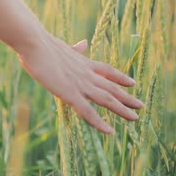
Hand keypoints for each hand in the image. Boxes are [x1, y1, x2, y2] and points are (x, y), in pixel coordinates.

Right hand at [17, 34, 143, 133]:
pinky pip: (88, 111)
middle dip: (127, 97)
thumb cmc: (41, 45)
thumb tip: (84, 44)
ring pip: (107, 99)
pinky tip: (110, 132)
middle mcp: (86, 74)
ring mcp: (80, 84)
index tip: (132, 83)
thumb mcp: (62, 47)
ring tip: (135, 118)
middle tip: (141, 106)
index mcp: (83, 62)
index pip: (107, 71)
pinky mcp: (70, 94)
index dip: (120, 78)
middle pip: (112, 87)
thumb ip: (75, 49)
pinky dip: (100, 122)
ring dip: (122, 109)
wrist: (34, 43)